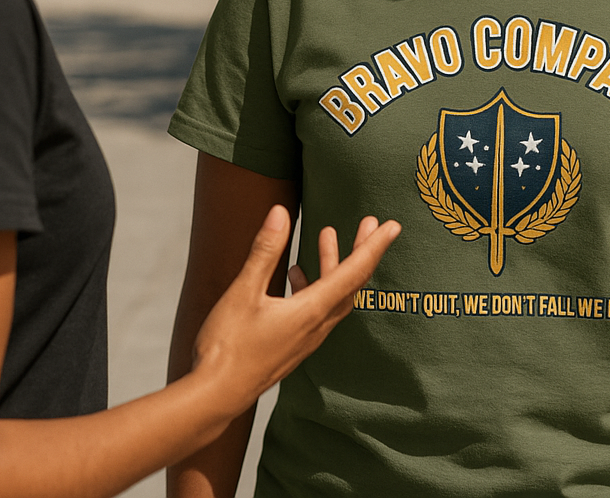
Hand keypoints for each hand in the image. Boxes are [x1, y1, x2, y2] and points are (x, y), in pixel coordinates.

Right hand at [190, 207, 398, 418]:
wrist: (215, 397)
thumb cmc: (228, 346)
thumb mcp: (244, 291)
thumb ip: (265, 250)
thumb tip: (280, 213)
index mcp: (311, 311)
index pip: (354, 272)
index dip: (374, 246)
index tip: (393, 226)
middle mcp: (317, 326)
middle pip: (351, 283)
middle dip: (362, 250)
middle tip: (369, 222)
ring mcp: (307, 338)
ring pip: (334, 295)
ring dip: (334, 264)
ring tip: (326, 234)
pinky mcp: (294, 345)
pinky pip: (318, 309)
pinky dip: (315, 285)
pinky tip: (296, 274)